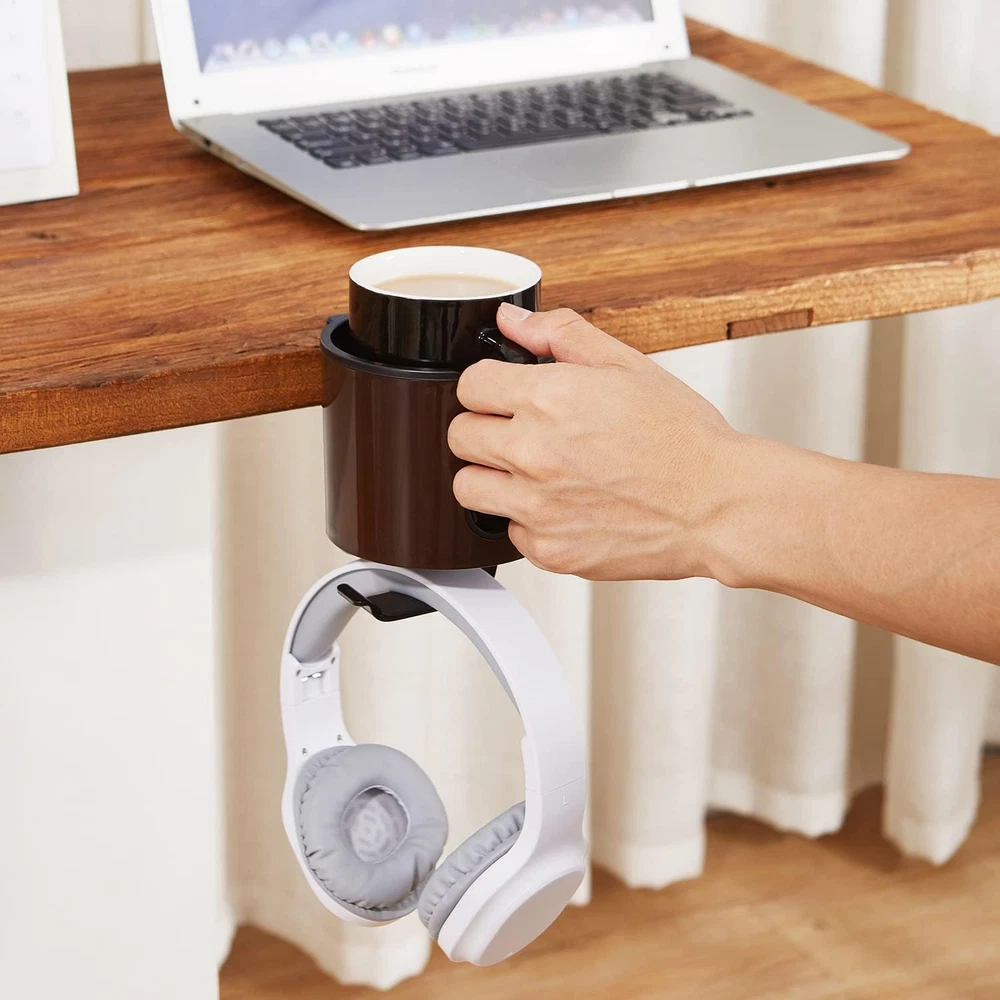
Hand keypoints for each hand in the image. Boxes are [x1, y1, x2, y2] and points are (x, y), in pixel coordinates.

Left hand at [449, 305, 743, 579]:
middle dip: (483, 428)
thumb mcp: (628, 366)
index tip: (502, 395)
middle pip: (459, 435)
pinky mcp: (549, 548)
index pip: (470, 385)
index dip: (487, 387)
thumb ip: (561, 336)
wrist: (717, 506)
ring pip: (467, 487)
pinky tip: (560, 505)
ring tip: (530, 472)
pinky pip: (507, 531)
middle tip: (518, 432)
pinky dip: (526, 519)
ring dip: (491, 476)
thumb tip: (513, 321)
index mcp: (550, 399)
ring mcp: (538, 506)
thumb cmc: (684, 440)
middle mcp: (535, 453)